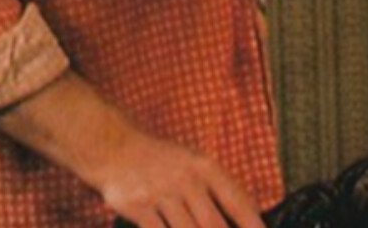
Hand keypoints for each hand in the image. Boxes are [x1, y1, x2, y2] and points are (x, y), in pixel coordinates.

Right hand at [98, 131, 264, 227]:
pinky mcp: (138, 207)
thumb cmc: (162, 160)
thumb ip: (220, 189)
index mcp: (206, 167)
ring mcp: (162, 194)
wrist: (114, 147)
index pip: (237, 201)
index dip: (252, 224)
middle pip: (214, 224)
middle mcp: (187, 179)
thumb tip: (250, 214)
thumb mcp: (195, 163)